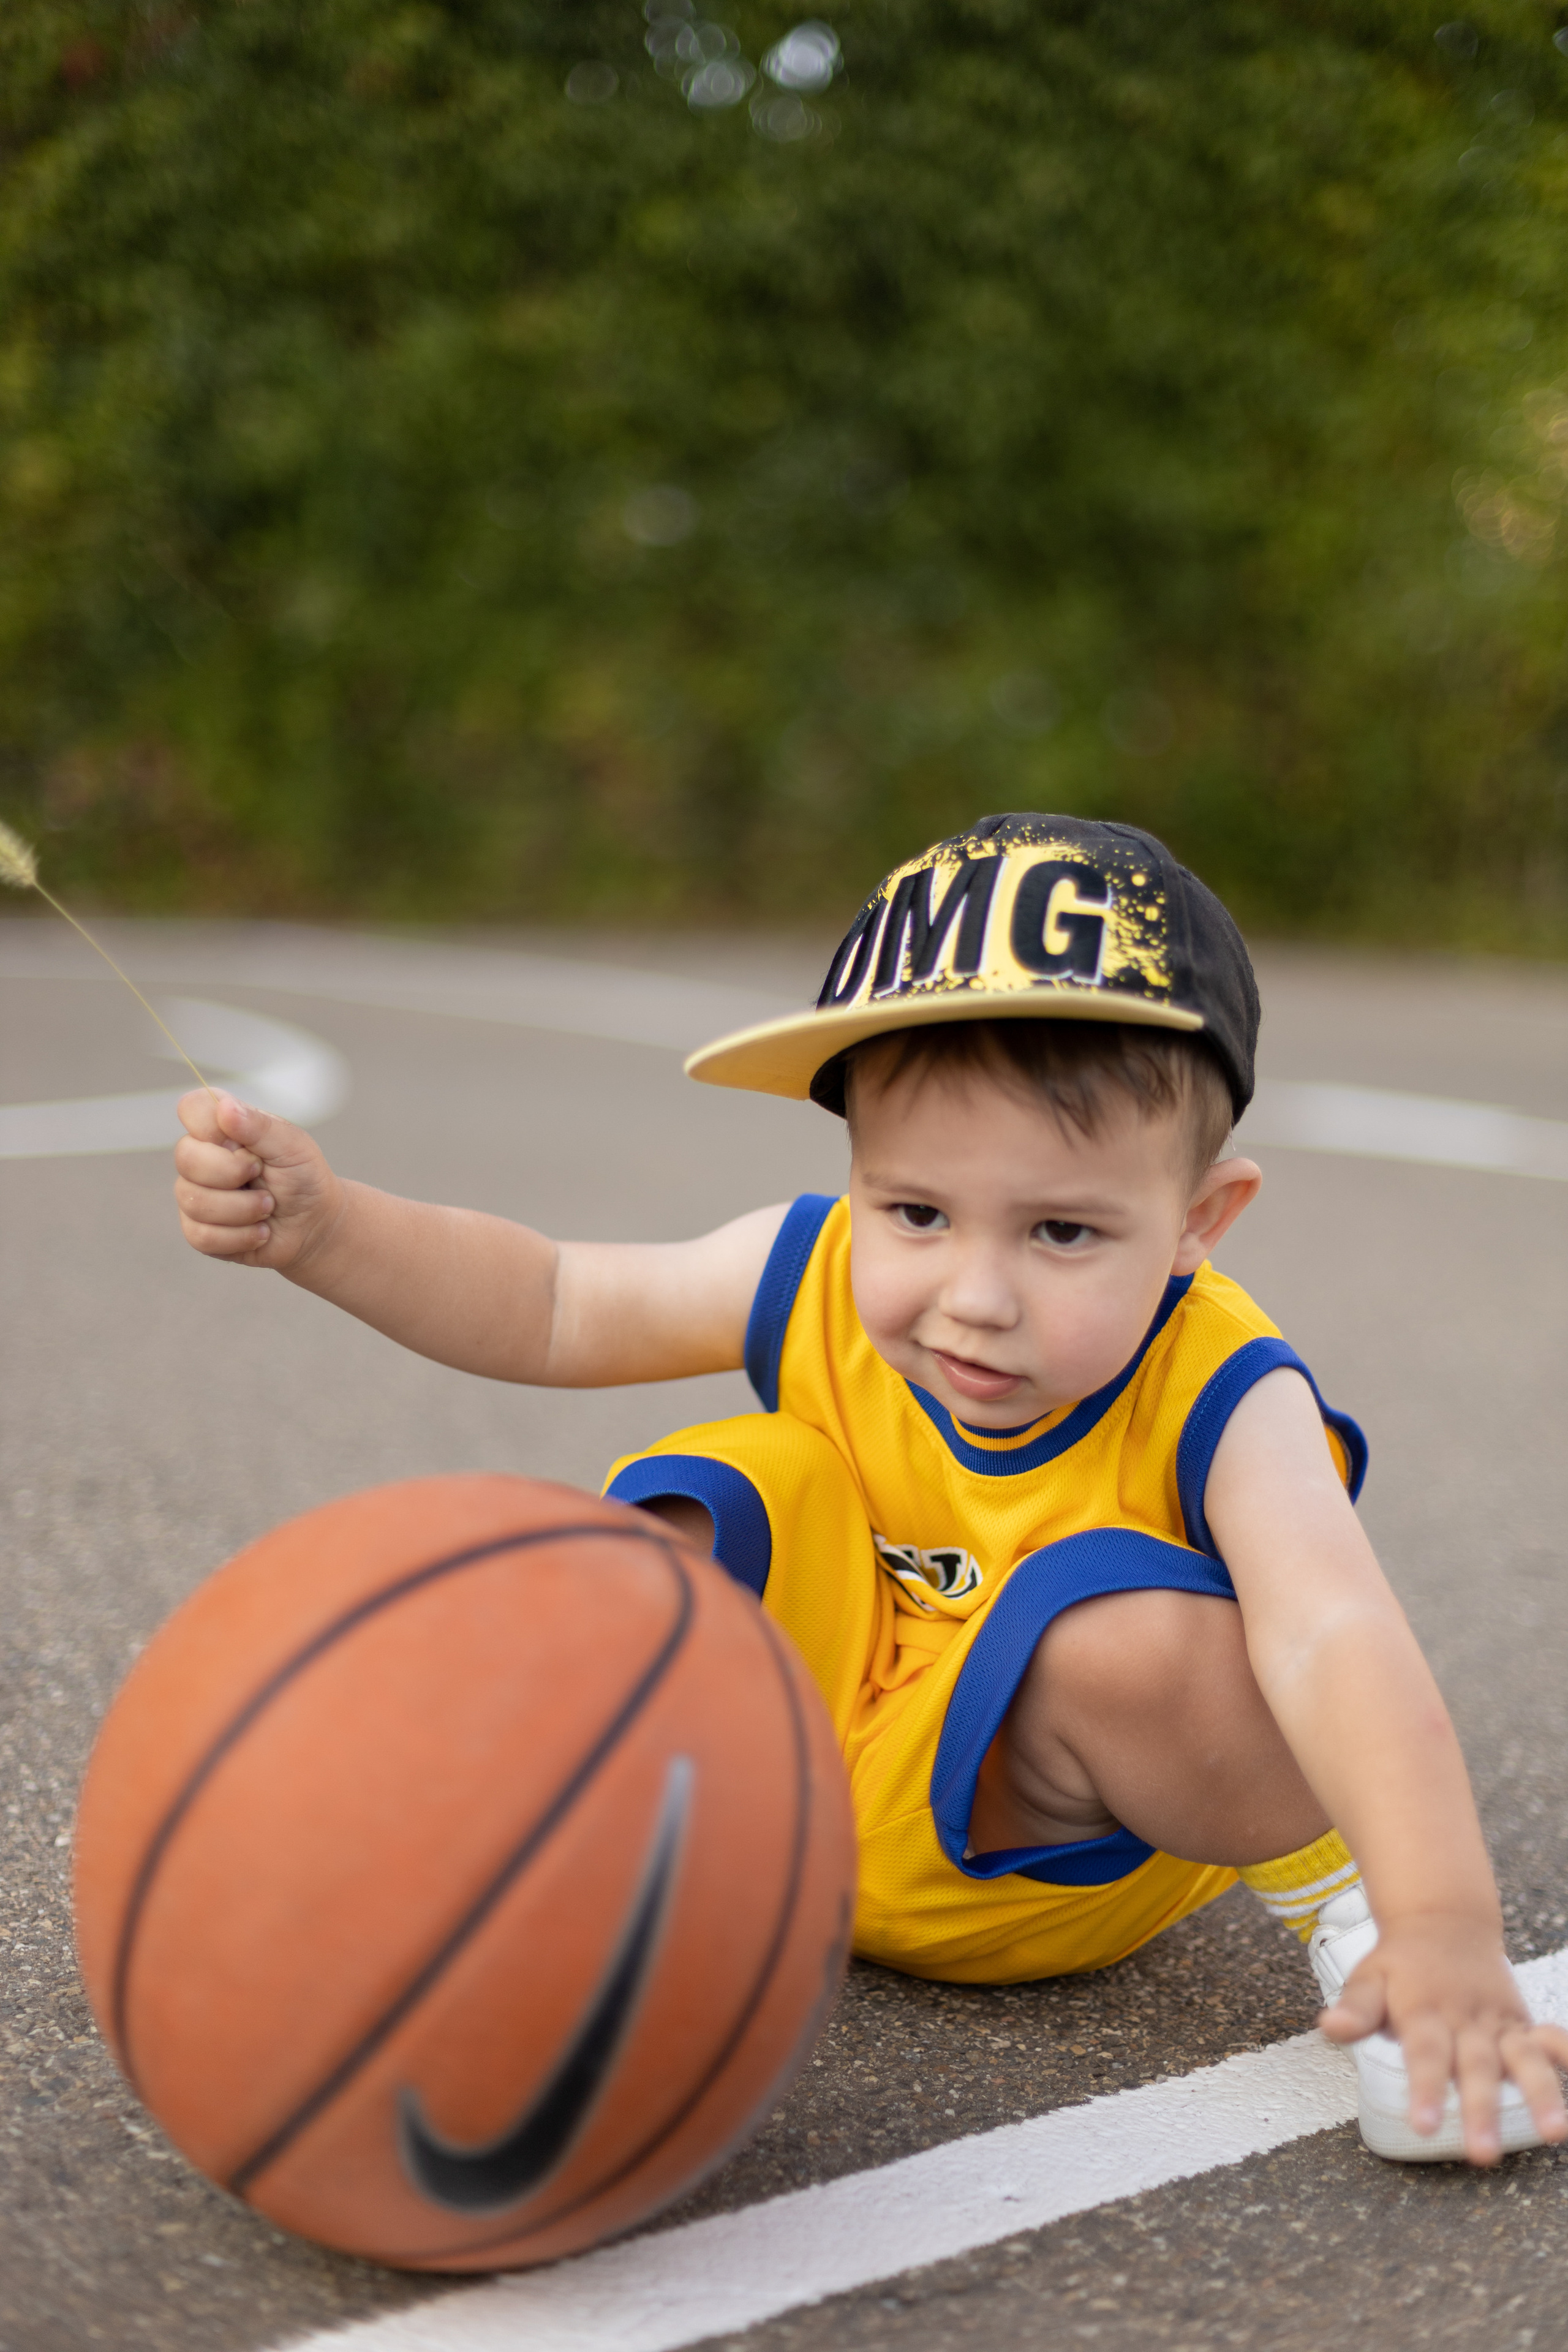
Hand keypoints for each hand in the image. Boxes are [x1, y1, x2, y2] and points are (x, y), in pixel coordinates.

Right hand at [173, 1091, 341, 1273]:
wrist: (314, 1225)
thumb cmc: (303, 1178)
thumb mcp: (292, 1145)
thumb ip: (259, 1125)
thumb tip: (225, 1108)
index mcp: (222, 1127)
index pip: (191, 1108)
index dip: (208, 1125)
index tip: (240, 1142)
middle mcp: (201, 1157)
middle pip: (185, 1158)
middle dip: (233, 1173)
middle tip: (261, 1176)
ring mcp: (195, 1194)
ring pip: (194, 1202)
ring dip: (244, 1209)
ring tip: (268, 1207)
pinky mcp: (198, 1230)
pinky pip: (201, 1236)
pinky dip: (241, 1237)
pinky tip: (259, 1230)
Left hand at [1318, 1910, 1567, 2163]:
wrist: (1443, 1920)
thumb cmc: (1401, 1962)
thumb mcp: (1369, 1977)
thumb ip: (1356, 2007)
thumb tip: (1330, 2027)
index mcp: (1425, 2011)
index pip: (1424, 2055)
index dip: (1425, 2089)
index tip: (1424, 2126)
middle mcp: (1465, 2019)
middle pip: (1475, 2066)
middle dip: (1481, 2110)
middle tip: (1483, 2153)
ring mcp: (1497, 2022)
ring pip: (1522, 2059)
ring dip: (1540, 2094)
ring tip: (1553, 2132)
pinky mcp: (1521, 2024)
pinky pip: (1548, 2039)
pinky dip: (1566, 2054)